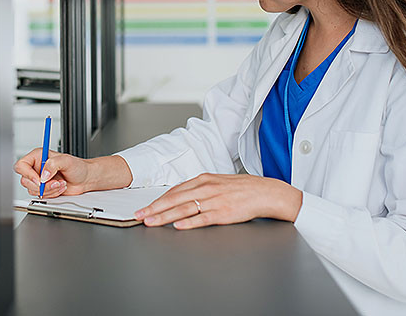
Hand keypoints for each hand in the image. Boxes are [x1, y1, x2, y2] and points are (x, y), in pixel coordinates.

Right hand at [13, 148, 91, 197]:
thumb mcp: (66, 160)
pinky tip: (60, 188)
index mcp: (38, 156)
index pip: (22, 165)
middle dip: (41, 185)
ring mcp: (39, 180)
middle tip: (54, 182)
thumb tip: (43, 175)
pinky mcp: (44, 189)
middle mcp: (36, 168)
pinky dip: (52, 194)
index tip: (39, 179)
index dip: (27, 174)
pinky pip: (41, 195)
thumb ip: (53, 164)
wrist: (85, 178)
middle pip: (25, 180)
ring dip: (48, 190)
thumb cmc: (77, 166)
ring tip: (60, 183)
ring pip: (33, 190)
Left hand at [134, 173, 303, 229]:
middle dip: (154, 208)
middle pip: (175, 198)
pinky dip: (189, 222)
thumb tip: (182, 195)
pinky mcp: (224, 212)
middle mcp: (206, 188)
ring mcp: (214, 200)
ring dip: (165, 215)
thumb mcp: (218, 182)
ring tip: (151, 221)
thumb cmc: (242, 189)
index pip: (175, 190)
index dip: (158, 199)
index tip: (145, 207)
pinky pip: (203, 218)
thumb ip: (200, 188)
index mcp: (204, 180)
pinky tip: (178, 226)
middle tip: (139, 215)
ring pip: (184, 208)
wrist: (266, 192)